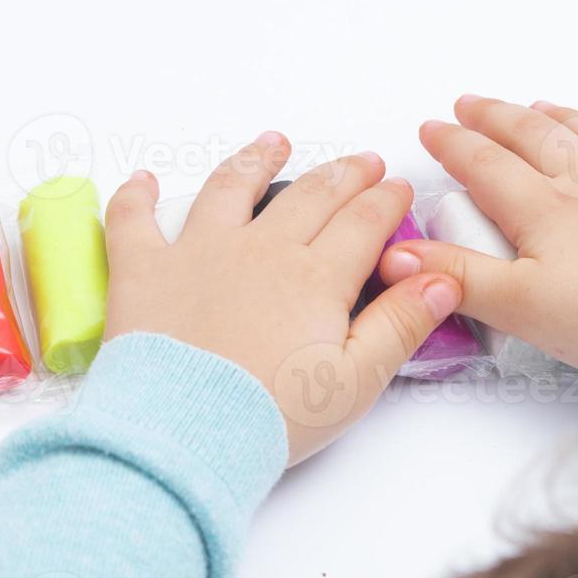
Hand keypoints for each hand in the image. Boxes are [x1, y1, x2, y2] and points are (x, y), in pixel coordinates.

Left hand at [102, 132, 462, 465]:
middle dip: (342, 174)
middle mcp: (260, 250)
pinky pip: (134, 220)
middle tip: (362, 163)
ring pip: (230, 188)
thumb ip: (400, 325)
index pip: (363, 222)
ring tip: (273, 142)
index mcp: (315, 277)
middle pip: (311, 196)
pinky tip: (144, 181)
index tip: (399, 187)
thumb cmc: (270, 417)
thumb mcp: (355, 382)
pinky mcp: (143, 271)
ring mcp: (198, 252)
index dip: (386, 201)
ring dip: (255, 159)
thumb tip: (442, 279)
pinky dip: (137, 196)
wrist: (183, 435)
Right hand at [378, 96, 577, 376]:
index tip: (431, 128)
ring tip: (544, 107)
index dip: (454, 145)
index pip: (487, 166)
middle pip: (536, 138)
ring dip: (568, 117)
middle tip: (473, 103)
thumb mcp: (518, 306)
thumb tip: (396, 253)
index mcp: (545, 209)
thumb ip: (457, 275)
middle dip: (499, 118)